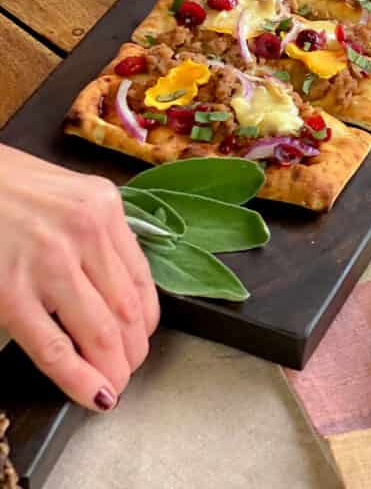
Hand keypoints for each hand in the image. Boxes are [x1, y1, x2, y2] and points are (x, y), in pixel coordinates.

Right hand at [0, 145, 158, 409]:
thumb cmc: (5, 186)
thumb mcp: (67, 195)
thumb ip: (94, 232)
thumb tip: (114, 284)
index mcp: (103, 206)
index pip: (140, 274)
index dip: (147, 316)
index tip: (143, 336)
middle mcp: (85, 232)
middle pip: (126, 307)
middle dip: (133, 349)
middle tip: (130, 369)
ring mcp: (50, 264)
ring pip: (100, 331)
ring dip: (114, 367)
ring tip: (114, 386)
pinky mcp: (10, 293)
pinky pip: (54, 348)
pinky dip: (79, 378)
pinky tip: (95, 395)